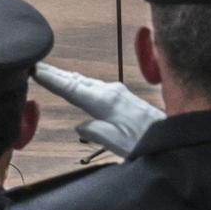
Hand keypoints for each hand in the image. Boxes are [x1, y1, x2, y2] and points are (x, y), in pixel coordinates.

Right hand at [32, 62, 162, 158]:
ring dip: (68, 77)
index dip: (52, 80)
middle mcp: (112, 92)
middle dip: (56, 73)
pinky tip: (78, 84)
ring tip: (51, 73)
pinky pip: (95, 86)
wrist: (174, 136)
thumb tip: (81, 126)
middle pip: (77, 81)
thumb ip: (95, 132)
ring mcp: (118, 92)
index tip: (36, 70)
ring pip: (86, 82)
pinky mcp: (123, 97)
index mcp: (107, 102)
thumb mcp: (117, 143)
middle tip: (37, 66)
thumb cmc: (147, 142)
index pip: (72, 88)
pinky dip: (80, 82)